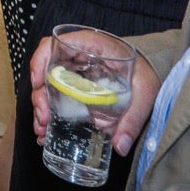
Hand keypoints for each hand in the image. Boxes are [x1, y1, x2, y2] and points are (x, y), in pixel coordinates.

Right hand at [28, 36, 159, 157]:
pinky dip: (49, 114)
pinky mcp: (75, 88)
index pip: (54, 44)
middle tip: (43, 119)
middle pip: (46, 70)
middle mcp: (75, 58)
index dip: (40, 61)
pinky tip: (47, 130)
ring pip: (47, 87)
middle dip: (39, 96)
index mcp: (89, 46)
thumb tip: (120, 146)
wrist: (150, 70)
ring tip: (42, 130)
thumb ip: (134, 117)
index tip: (38, 83)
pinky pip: (56, 97)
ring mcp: (73, 73)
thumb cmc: (146, 71)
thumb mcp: (145, 90)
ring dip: (41, 108)